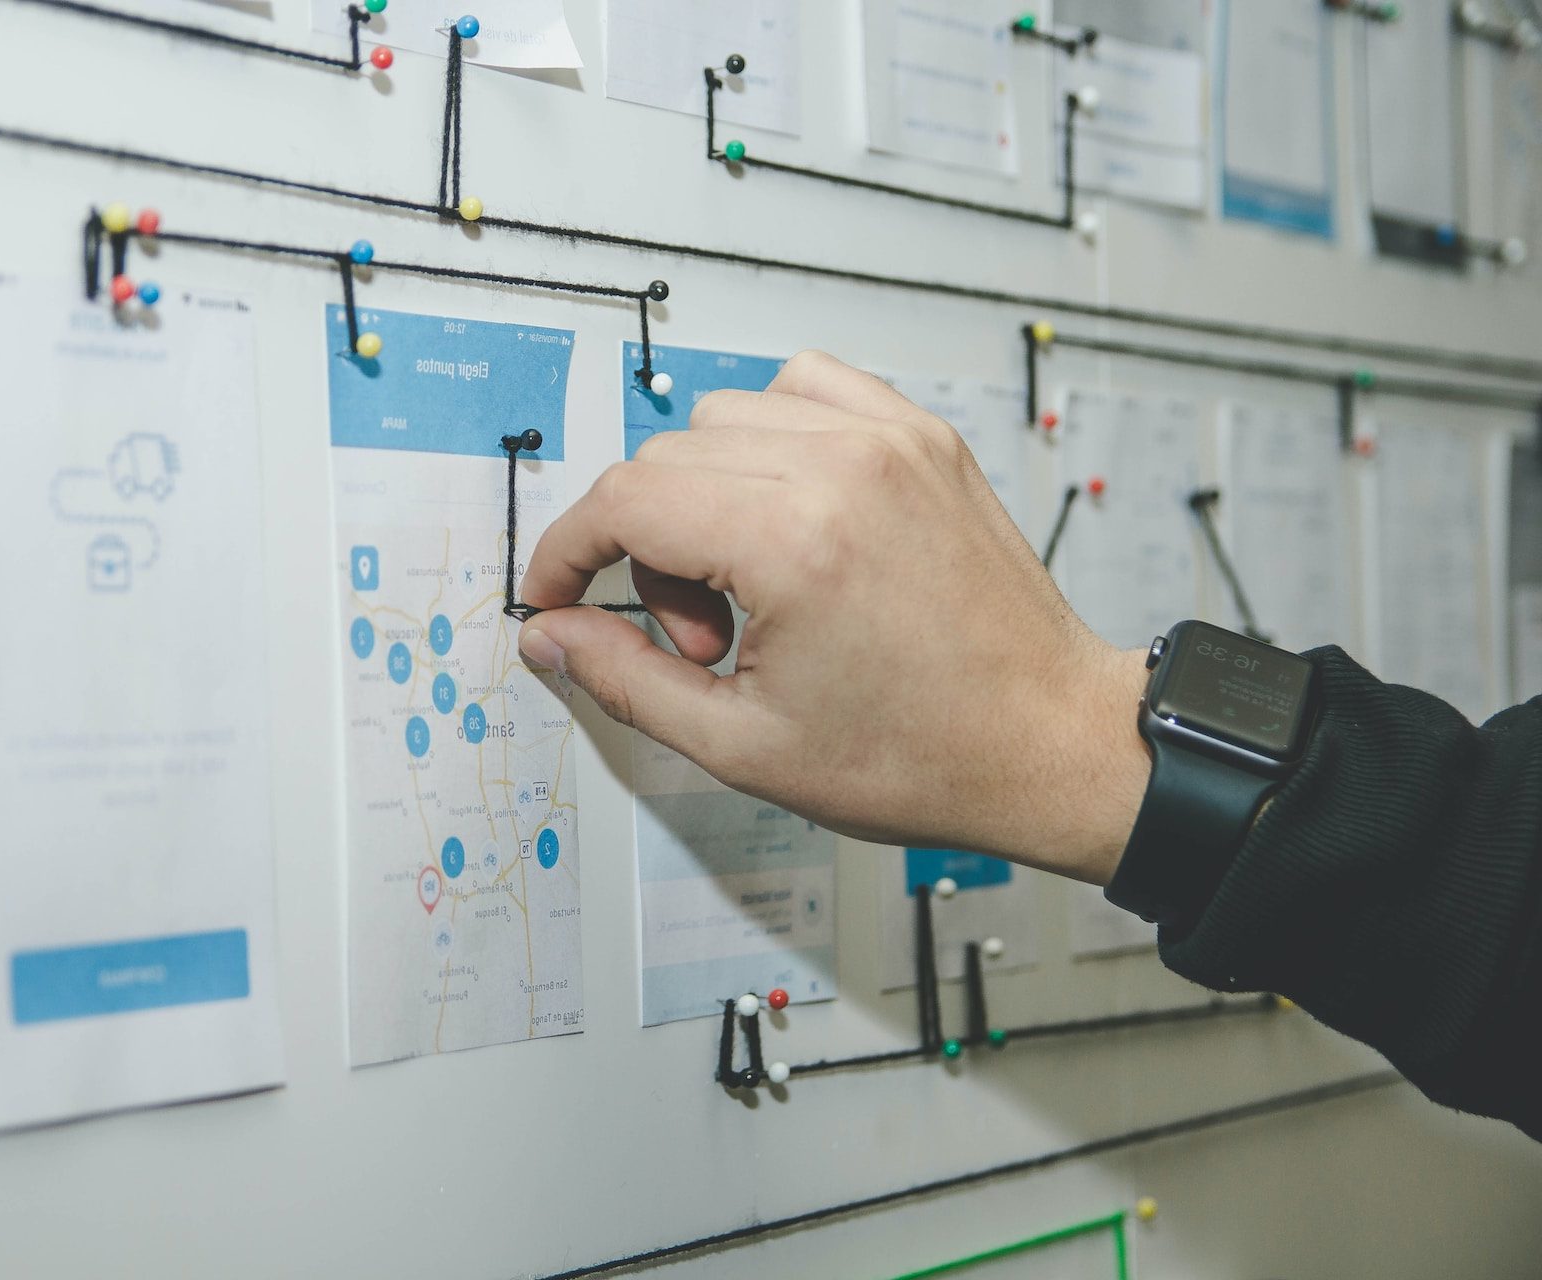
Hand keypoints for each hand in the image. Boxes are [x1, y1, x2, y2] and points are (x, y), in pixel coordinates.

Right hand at [517, 351, 1151, 884]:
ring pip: (725, 415)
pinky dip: (772, 437)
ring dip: (705, 494)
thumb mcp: (746, 746)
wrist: (1049, 741)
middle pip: (666, 459)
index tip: (557, 597)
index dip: (567, 552)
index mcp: (795, 541)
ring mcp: (890, 439)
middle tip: (700, 641)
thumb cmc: (925, 754)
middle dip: (646, 551)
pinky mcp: (923, 435)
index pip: (625, 499)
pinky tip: (787, 516)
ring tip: (751, 589)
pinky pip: (805, 386)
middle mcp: (844, 466)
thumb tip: (552, 636)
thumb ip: (627, 681)